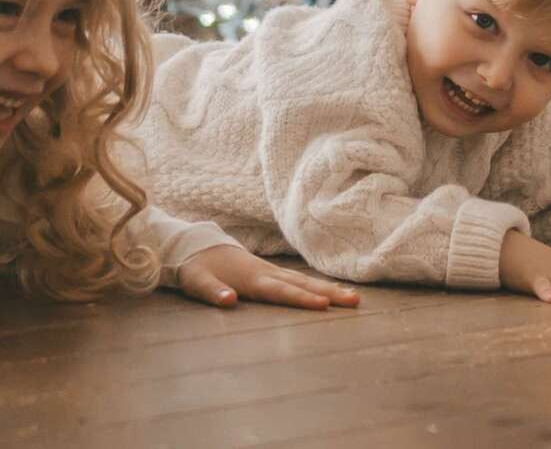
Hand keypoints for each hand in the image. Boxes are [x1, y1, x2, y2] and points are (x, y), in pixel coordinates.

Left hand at [177, 244, 360, 310]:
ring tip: (352, 297)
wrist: (196, 245)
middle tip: (354, 301)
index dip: (301, 299)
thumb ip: (213, 292)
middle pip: (302, 285)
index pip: (281, 292)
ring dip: (328, 289)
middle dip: (329, 293)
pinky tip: (329, 291)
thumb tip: (229, 301)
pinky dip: (316, 285)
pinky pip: (298, 280)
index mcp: (252, 279)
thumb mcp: (197, 281)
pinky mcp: (270, 272)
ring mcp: (270, 271)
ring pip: (304, 281)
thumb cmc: (196, 268)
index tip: (323, 304)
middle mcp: (266, 274)